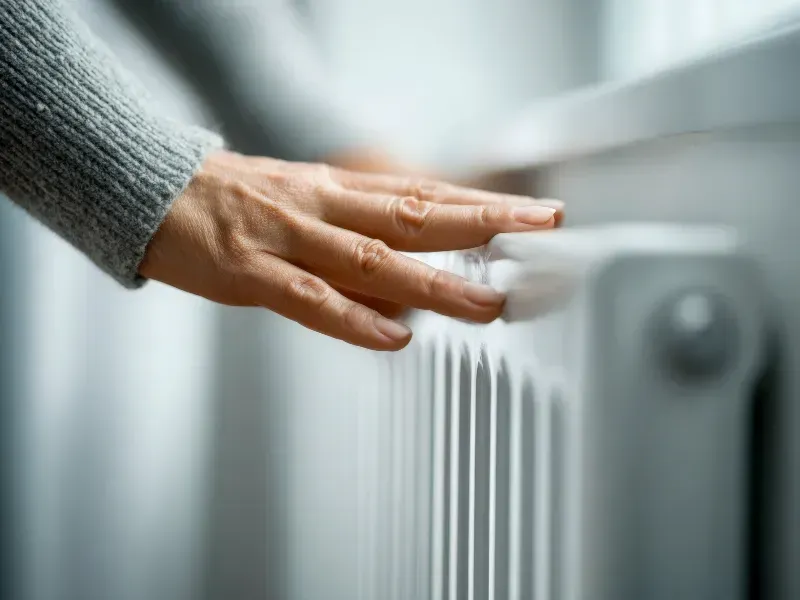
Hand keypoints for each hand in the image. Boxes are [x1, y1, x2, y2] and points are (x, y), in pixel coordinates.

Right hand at [139, 151, 561, 350]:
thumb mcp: (302, 200)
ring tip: (487, 305)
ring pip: (371, 259)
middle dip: (483, 224)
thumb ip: (353, 231)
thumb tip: (404, 272)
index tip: (531, 213)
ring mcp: (287, 237)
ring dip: (434, 283)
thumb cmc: (229, 198)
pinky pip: (306, 298)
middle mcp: (322, 206)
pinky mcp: (249, 270)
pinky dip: (351, 319)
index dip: (481, 204)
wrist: (151, 188)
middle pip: (414, 215)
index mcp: (336, 189)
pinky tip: (391, 337)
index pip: (422, 194)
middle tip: (541, 231)